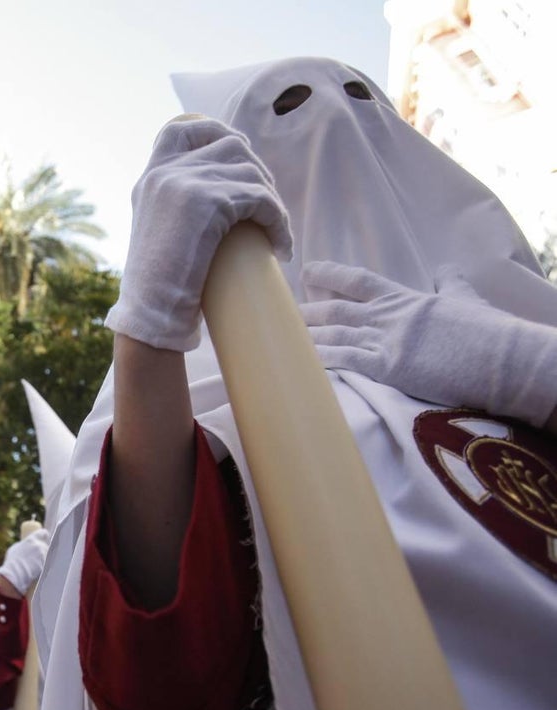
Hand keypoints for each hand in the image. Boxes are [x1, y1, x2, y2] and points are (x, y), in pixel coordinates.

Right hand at [0, 528, 49, 595]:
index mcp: (31, 539)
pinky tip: (36, 569)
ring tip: (35, 563)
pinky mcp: (45, 564)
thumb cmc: (12, 561)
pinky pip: (46, 563)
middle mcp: (39, 546)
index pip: (42, 533)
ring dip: (43, 558)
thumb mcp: (15, 548)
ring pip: (47, 555)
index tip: (45, 536)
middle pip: (45, 545)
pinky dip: (43, 566)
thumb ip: (22, 545)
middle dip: (43, 549)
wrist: (16, 573)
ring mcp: (43, 555)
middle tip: (38, 554)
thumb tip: (25, 545)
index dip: (44, 534)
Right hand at [105, 116, 292, 351]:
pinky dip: (279, 222)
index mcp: (150, 178)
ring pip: (251, 173)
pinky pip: (260, 200)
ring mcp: (183, 182)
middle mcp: (163, 173)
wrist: (151, 315)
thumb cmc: (160, 289)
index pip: (182, 129)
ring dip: (272, 202)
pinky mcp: (207, 201)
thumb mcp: (160, 233)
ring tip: (277, 233)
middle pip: (230, 146)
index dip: (216, 132)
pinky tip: (281, 245)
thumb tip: (222, 201)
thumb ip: (177, 208)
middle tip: (268, 210)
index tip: (242, 155)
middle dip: (258, 174)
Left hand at [301, 262, 556, 427]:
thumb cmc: (490, 332)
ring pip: (334, 335)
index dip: (330, 275)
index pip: (358, 281)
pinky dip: (320, 359)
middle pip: (336, 310)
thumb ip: (451, 284)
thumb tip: (447, 268)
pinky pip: (345, 361)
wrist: (505, 358)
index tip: (308, 272)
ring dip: (305, 337)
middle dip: (307, 313)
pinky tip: (299, 361)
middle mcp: (389, 316)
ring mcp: (387, 340)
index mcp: (405, 299)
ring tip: (278, 339)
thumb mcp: (467, 299)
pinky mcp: (389, 367)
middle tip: (278, 314)